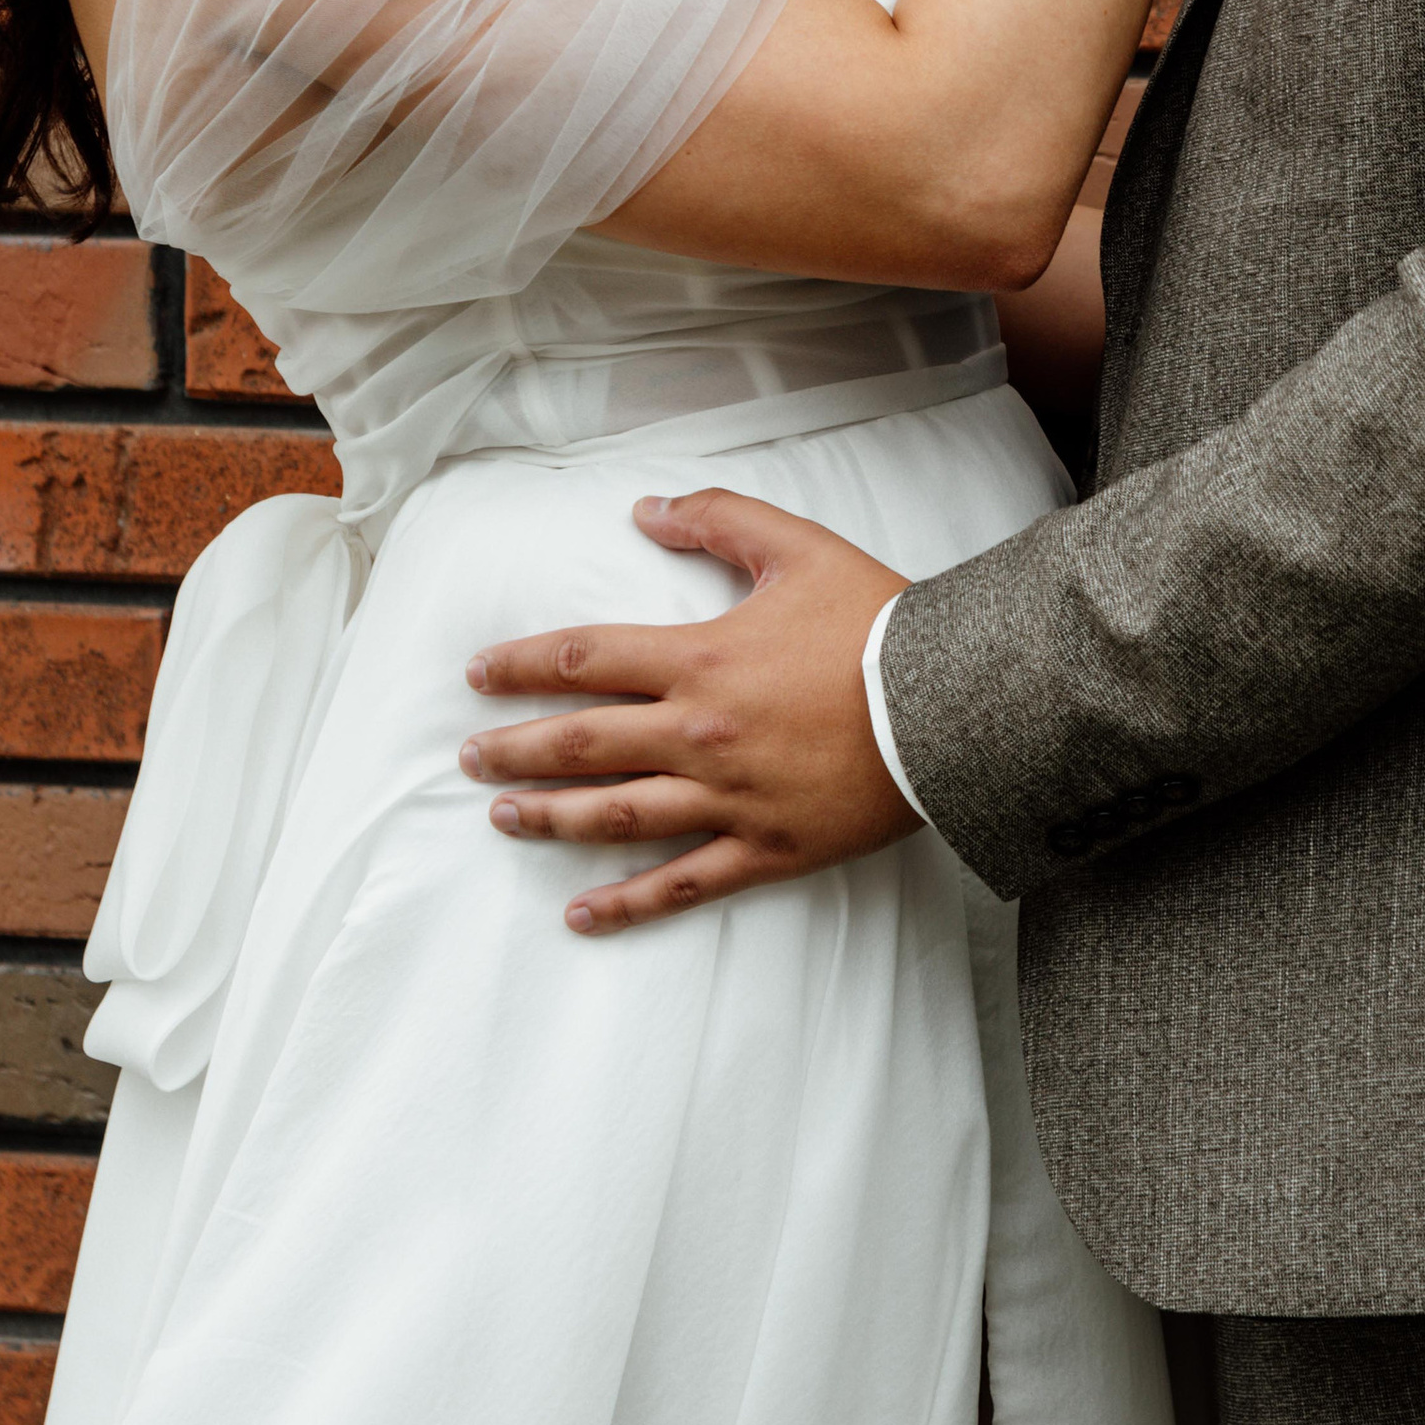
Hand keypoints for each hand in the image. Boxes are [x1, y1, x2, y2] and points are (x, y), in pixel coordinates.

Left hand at [460, 493, 912, 932]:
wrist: (955, 704)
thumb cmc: (879, 624)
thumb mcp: (799, 548)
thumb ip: (718, 521)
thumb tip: (645, 510)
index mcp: (701, 659)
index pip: (584, 660)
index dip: (522, 666)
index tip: (478, 675)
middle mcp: (701, 733)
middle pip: (582, 744)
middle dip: (515, 749)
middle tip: (468, 757)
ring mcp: (730, 798)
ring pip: (616, 815)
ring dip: (550, 818)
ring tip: (503, 818)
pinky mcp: (767, 847)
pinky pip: (683, 882)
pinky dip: (628, 902)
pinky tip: (581, 914)